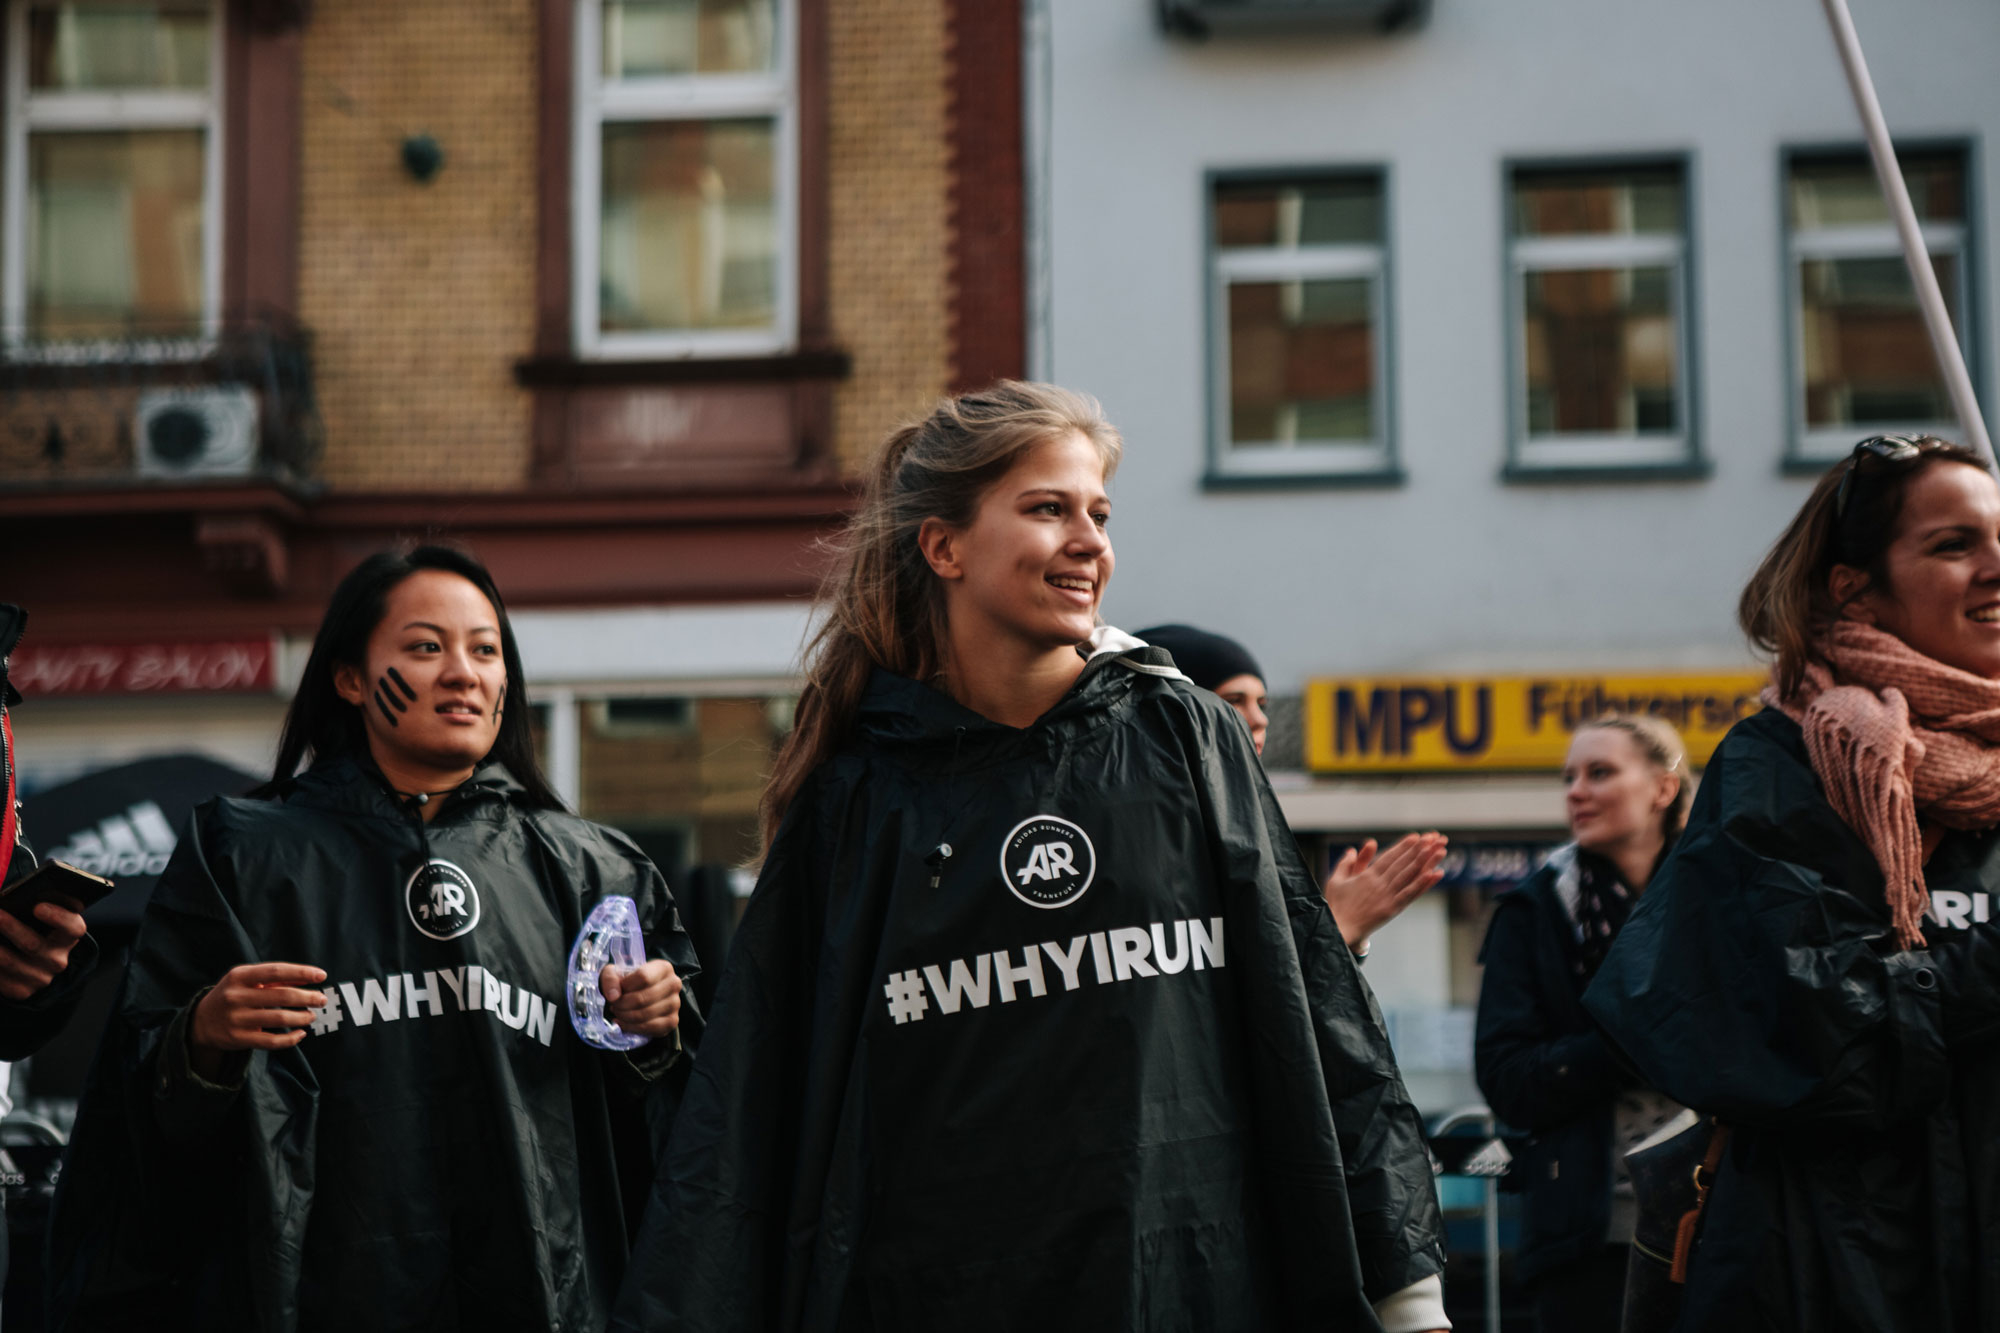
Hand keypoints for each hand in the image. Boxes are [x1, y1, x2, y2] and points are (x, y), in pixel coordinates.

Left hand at [0, 897, 85, 1000]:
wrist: (34, 964)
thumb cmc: (34, 931)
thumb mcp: (42, 920)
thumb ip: (33, 906)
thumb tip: (6, 895)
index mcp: (68, 937)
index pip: (72, 928)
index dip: (58, 917)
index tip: (37, 907)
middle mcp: (57, 959)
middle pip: (32, 945)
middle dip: (10, 927)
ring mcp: (40, 978)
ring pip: (8, 961)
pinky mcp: (20, 991)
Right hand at [190, 963, 325, 1073]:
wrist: (201, 1022)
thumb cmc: (233, 995)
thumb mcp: (247, 980)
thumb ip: (275, 978)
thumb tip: (311, 976)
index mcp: (239, 976)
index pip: (276, 971)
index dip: (301, 972)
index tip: (321, 975)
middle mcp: (236, 996)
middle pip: (281, 996)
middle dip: (307, 997)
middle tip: (321, 999)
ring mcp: (236, 1019)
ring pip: (279, 1019)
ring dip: (301, 1017)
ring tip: (311, 1015)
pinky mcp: (238, 1039)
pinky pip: (271, 1041)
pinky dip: (290, 1039)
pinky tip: (301, 1034)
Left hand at [601, 959, 681, 1039]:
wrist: (639, 996)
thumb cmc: (628, 982)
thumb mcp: (615, 973)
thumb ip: (610, 979)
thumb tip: (613, 996)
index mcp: (664, 967)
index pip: (643, 977)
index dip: (624, 986)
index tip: (615, 992)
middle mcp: (674, 984)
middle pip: (643, 998)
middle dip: (622, 1005)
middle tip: (614, 1006)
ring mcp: (675, 1004)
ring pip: (645, 1014)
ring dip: (625, 1016)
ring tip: (618, 1013)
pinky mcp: (672, 1021)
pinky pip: (650, 1028)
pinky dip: (632, 1027)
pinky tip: (623, 1023)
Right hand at [1323, 832, 1447, 950]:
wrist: (1340, 930)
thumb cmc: (1337, 906)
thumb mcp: (1336, 880)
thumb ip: (1346, 864)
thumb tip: (1353, 850)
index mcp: (1366, 876)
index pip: (1389, 857)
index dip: (1403, 846)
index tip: (1416, 837)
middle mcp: (1379, 884)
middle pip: (1403, 863)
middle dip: (1419, 850)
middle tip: (1433, 838)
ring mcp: (1387, 897)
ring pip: (1410, 875)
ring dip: (1426, 862)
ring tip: (1439, 850)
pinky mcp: (1392, 909)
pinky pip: (1411, 894)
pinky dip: (1424, 884)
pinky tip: (1435, 874)